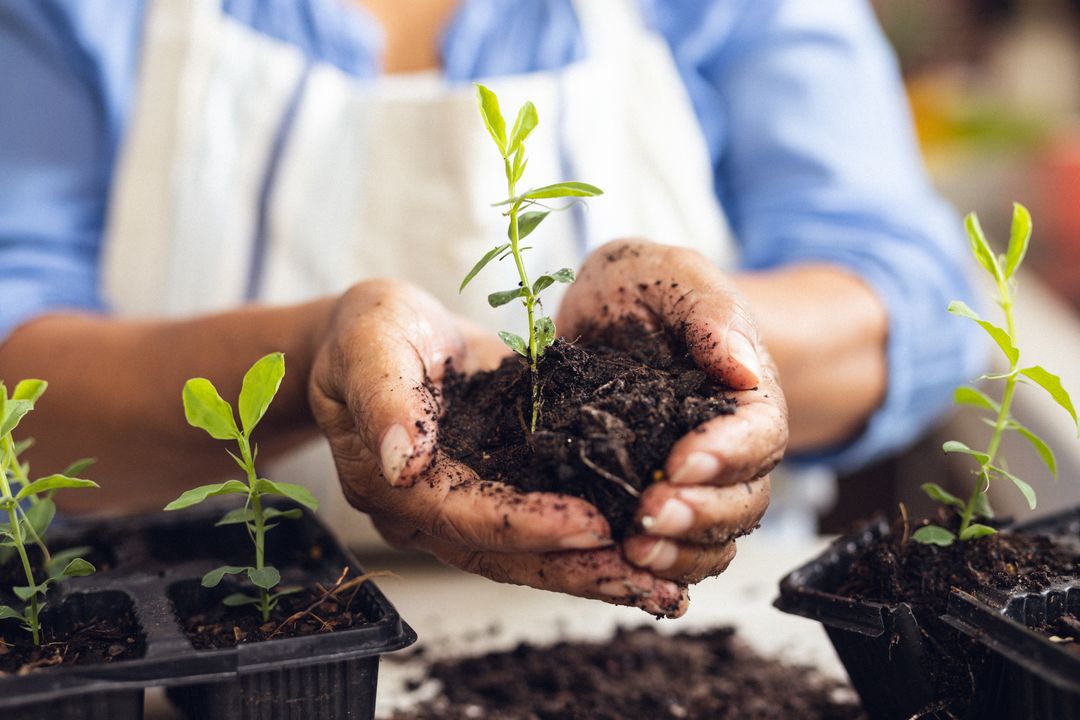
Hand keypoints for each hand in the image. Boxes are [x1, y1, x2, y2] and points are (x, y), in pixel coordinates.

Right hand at [309, 279, 688, 615]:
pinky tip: (645, 547)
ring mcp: (465, 507)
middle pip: (504, 555)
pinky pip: (545, 525)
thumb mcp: (367, 342)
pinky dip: (592, 543)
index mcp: (392, 484)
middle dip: (578, 569)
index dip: (527, 525)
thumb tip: (399, 461)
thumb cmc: (366, 331)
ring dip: (595, 571)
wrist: (382, 333)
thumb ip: (382, 396)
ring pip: (529, 554)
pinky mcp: (498, 490)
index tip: (592, 525)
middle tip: (649, 580)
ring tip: (663, 584)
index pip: (464, 515)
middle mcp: (429, 512)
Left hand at [558, 240, 786, 584]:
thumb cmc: (641, 287)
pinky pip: (680, 548)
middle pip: (745, 496)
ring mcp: (696, 478)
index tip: (680, 462)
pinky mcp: (658, 499)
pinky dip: (662, 566)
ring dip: (682, 550)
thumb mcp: (665, 274)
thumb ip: (706, 310)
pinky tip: (626, 565)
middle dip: (702, 511)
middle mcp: (729, 442)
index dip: (727, 454)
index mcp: (743, 389)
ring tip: (634, 549)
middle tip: (649, 512)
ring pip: (717, 534)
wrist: (606, 315)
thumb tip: (744, 366)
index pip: (758, 432)